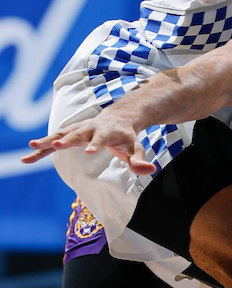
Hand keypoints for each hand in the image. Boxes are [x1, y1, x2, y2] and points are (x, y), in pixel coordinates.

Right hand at [22, 116, 154, 174]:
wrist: (118, 117)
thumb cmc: (127, 136)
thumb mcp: (136, 147)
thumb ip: (140, 160)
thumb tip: (148, 170)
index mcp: (107, 132)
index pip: (101, 138)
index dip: (96, 144)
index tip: (89, 151)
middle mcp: (90, 128)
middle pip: (77, 134)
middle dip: (66, 139)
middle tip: (56, 145)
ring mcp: (78, 130)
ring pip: (60, 135)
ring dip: (47, 142)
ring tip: (31, 148)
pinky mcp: (69, 134)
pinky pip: (53, 141)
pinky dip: (41, 148)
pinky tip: (27, 157)